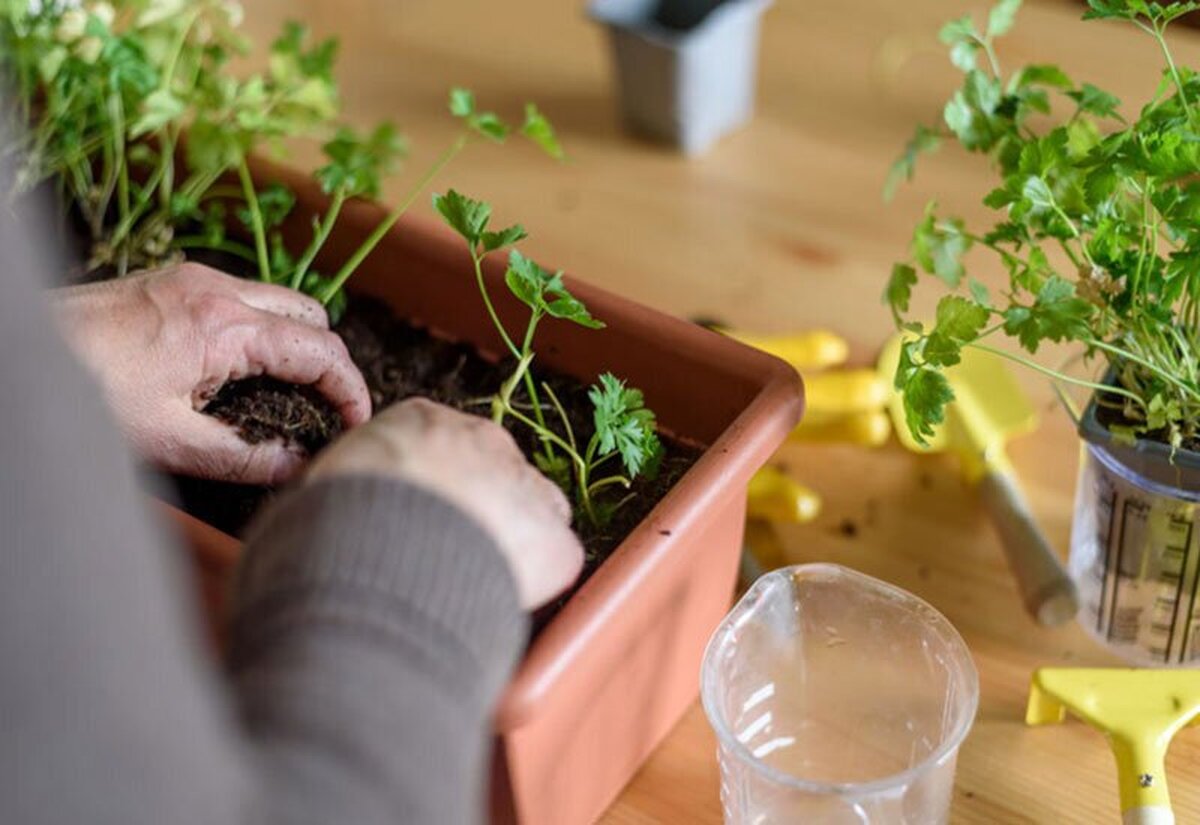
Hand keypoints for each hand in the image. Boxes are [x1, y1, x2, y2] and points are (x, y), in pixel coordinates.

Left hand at [52, 263, 370, 483]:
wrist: (16, 353)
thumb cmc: (84, 393)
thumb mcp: (170, 441)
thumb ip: (245, 456)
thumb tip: (299, 465)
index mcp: (226, 326)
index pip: (322, 351)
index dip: (351, 389)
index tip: (358, 422)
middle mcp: (218, 289)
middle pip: (312, 316)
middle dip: (329, 361)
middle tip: (323, 409)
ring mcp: (194, 278)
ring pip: (279, 300)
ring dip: (295, 341)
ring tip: (285, 391)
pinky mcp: (171, 280)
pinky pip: (243, 296)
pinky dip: (260, 327)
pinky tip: (238, 369)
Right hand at [307, 398, 583, 608]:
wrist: (378, 545)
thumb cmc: (336, 516)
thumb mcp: (327, 480)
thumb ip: (349, 485)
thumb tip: (330, 514)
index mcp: (424, 421)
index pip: (444, 447)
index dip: (435, 487)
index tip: (419, 518)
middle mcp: (485, 442)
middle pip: (495, 474)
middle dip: (479, 511)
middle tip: (446, 554)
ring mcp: (526, 488)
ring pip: (536, 512)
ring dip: (513, 541)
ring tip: (472, 578)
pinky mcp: (554, 541)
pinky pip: (555, 560)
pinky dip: (535, 581)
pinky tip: (499, 597)